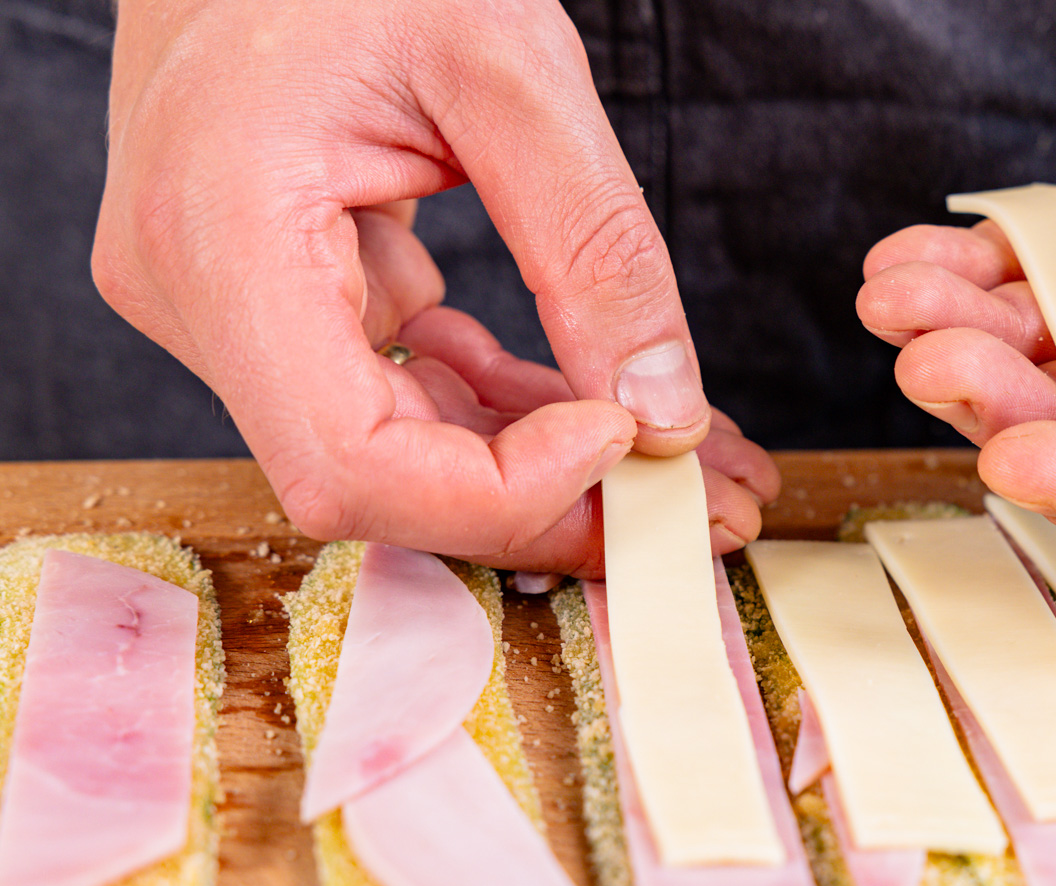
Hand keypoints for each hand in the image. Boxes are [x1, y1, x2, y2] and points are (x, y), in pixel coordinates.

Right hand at [95, 0, 763, 570]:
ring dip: (561, 466)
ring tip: (696, 462)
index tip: (627, 440)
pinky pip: (412, 390)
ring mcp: (236, 308)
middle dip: (565, 500)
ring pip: (414, 447)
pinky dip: (520, 410)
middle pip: (391, 478)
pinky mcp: (285, 302)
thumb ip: (593, 244)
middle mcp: (201, 296)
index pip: (353, 464)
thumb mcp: (507, 64)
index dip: (503, 492)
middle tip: (709, 505)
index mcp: (219, 236)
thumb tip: (664, 409)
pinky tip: (618, 405)